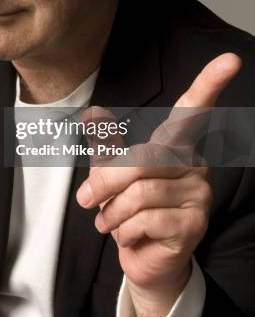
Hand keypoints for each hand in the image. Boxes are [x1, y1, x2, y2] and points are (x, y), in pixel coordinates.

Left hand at [76, 53, 241, 316]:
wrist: (142, 257)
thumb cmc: (128, 209)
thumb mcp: (112, 175)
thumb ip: (107, 146)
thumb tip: (93, 113)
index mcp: (175, 147)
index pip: (192, 111)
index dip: (210, 84)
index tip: (230, 60)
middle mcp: (194, 165)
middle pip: (144, 159)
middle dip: (106, 181)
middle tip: (86, 199)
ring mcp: (198, 194)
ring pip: (140, 193)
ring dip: (112, 212)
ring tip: (108, 222)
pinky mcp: (195, 224)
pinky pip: (147, 219)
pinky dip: (124, 230)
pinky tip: (128, 236)